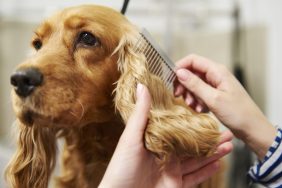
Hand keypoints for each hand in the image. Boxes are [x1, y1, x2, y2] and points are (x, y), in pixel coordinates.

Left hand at [99, 83, 232, 187]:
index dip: (194, 124)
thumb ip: (140, 114)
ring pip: (197, 161)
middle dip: (209, 139)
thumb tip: (141, 87)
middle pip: (192, 145)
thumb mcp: (130, 137)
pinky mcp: (176, 185)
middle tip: (225, 132)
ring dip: (213, 153)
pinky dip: (207, 171)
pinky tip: (218, 163)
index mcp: (156, 141)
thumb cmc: (121, 167)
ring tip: (229, 145)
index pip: (179, 130)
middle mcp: (166, 155)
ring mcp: (172, 171)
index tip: (208, 116)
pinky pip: (195, 178)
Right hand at [174, 54, 275, 158]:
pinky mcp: (215, 95)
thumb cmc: (238, 113)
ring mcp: (216, 85)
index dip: (180, 67)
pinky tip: (201, 110)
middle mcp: (216, 75)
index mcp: (217, 71)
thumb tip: (179, 72)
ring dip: (190, 95)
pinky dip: (197, 101)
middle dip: (184, 84)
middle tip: (179, 96)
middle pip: (192, 73)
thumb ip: (195, 84)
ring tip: (194, 106)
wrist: (252, 128)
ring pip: (194, 84)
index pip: (193, 60)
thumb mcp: (213, 99)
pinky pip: (200, 94)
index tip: (171, 80)